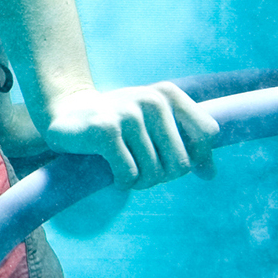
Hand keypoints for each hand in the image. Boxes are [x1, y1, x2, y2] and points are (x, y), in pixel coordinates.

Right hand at [37, 83, 218, 188]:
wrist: (66, 114)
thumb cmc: (118, 124)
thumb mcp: (155, 126)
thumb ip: (187, 146)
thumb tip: (210, 175)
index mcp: (169, 94)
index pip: (207, 134)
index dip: (195, 157)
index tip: (171, 160)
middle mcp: (152, 100)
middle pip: (181, 163)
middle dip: (162, 176)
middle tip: (142, 171)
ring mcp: (129, 114)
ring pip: (153, 173)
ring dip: (139, 182)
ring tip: (125, 171)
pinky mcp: (106, 131)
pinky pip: (129, 174)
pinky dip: (122, 182)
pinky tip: (112, 173)